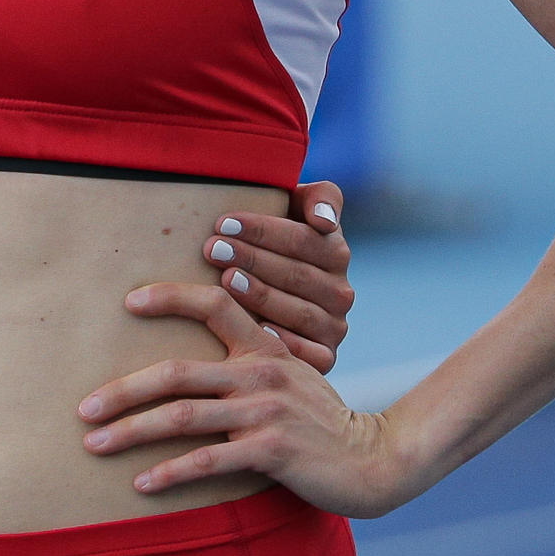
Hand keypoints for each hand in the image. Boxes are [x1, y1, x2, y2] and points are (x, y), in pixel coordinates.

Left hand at [79, 276, 405, 516]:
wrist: (371, 460)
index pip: (214, 302)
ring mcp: (265, 412)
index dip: (170, 297)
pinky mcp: (271, 450)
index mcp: (263, 347)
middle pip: (176, 372)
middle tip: (82, 408)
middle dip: (122, 390)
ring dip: (131, 432)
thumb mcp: (289, 376)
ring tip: (94, 444)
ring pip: (182, 417)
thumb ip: (248, 362)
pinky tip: (141, 483)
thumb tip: (193, 363)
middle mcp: (260, 373)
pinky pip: (208, 460)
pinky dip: (170, 472)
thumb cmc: (319, 421)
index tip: (127, 301)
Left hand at [180, 178, 351, 368]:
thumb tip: (325, 220)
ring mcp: (335, 326)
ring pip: (300, 311)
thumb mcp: (297, 211)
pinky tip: (254, 329)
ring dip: (261, 295)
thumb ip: (320, 198)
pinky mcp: (325, 357)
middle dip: (253, 258)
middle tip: (213, 249)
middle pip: (297, 274)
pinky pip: (309, 354)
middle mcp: (341, 291)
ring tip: (225, 280)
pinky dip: (284, 341)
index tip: (225, 223)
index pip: (303, 239)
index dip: (264, 230)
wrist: (273, 297)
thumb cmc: (273, 247)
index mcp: (335, 252)